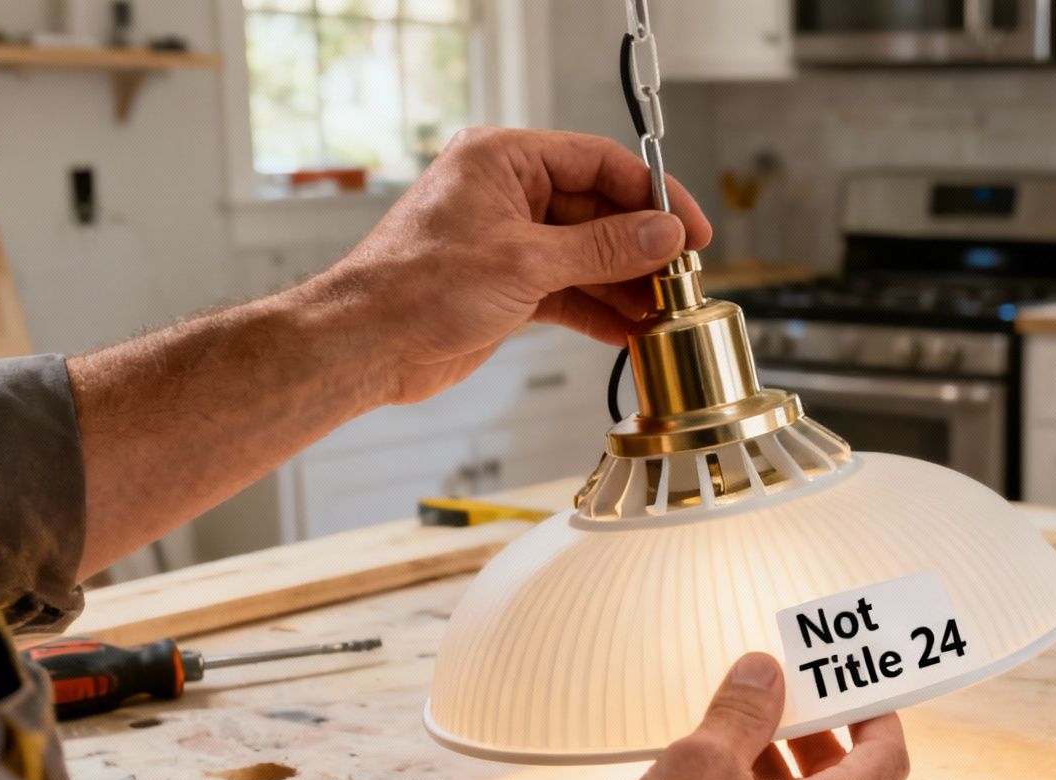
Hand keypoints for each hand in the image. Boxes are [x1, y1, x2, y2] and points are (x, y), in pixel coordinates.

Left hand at [309, 127, 714, 405]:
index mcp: (504, 160)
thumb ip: (603, 248)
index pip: (599, 162)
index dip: (652, 194)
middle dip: (641, 248)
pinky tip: (629, 330)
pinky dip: (598, 310)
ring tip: (663, 311)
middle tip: (681, 278)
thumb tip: (662, 234)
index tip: (689, 227)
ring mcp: (509, 240)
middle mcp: (508, 193)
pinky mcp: (508, 284)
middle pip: (598, 210)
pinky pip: (569, 289)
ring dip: (625, 285)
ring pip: (587, 255)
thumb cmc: (416, 287)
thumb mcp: (526, 262)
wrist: (365, 344)